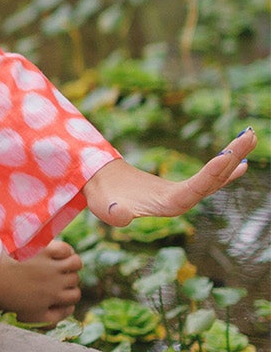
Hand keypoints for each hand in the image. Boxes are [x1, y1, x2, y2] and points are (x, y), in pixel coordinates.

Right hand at [85, 132, 253, 225]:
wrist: (103, 193)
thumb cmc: (102, 198)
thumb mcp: (100, 205)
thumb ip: (111, 214)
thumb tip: (120, 216)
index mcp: (167, 206)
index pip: (195, 189)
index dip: (211, 174)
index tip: (227, 156)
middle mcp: (183, 202)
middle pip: (213, 180)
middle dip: (231, 157)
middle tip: (250, 135)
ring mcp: (186, 194)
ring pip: (216, 176)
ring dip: (234, 156)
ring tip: (251, 136)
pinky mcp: (184, 188)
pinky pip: (210, 177)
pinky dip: (226, 166)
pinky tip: (242, 160)